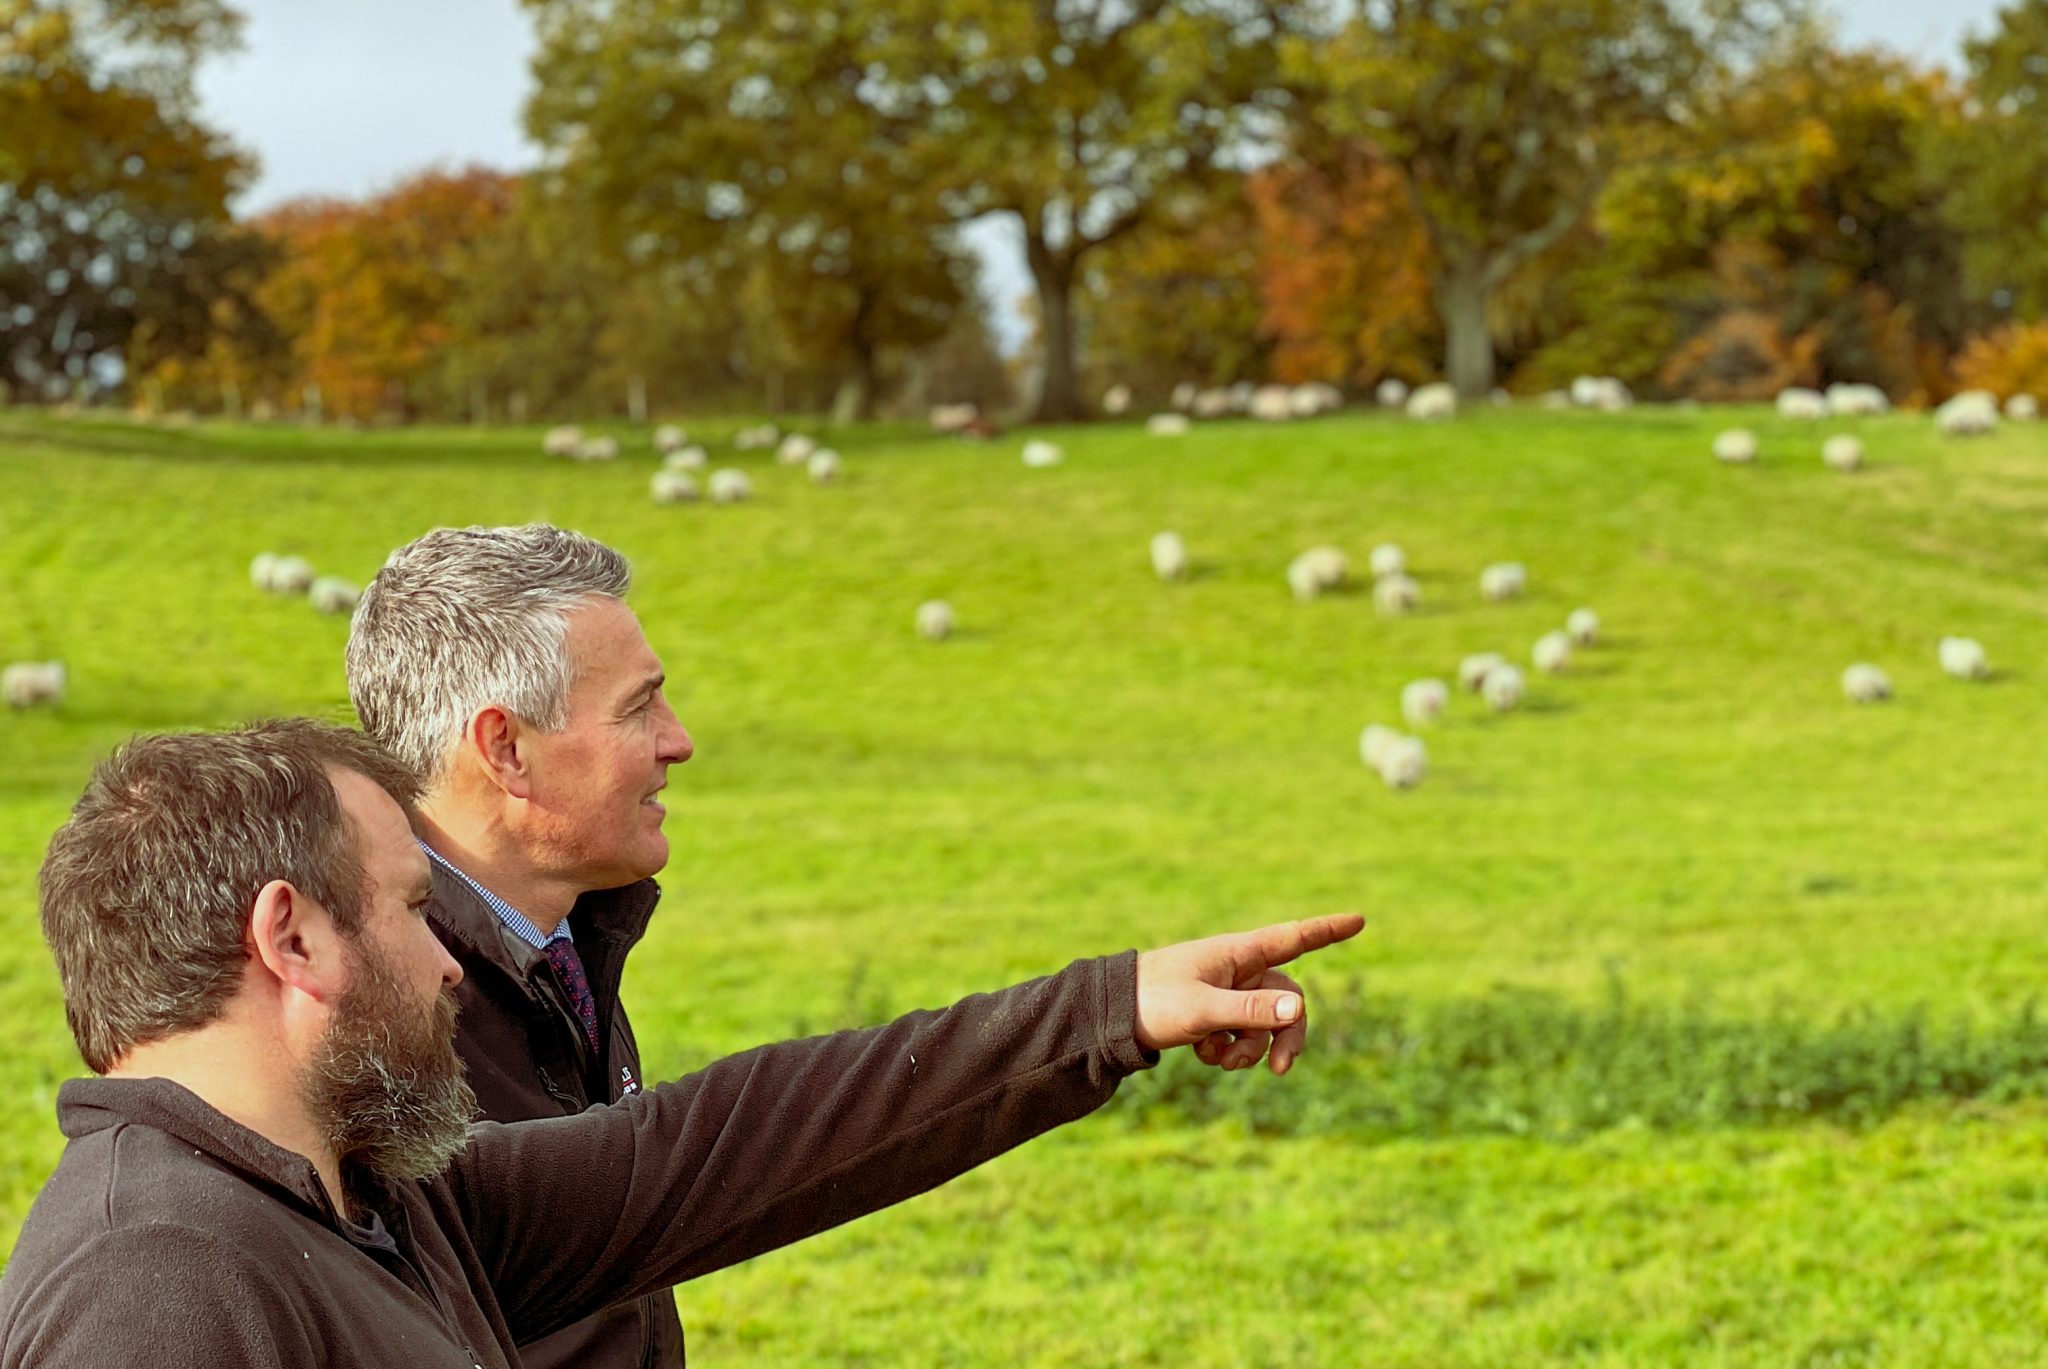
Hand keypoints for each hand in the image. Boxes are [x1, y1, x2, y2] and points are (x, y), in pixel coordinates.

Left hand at [1132, 913, 1364, 1075]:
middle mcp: (1238, 969)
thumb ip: (1251, 1011)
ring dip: (1248, 1049)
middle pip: (1286, 1000)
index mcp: (1238, 954)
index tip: (1360, 919)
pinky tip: (1200, 1052)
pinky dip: (1226, 1049)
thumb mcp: (1204, 1010)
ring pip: (1263, 1024)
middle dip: (1285, 1036)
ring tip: (1216, 1060)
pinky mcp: (1214, 1014)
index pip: (1293, 938)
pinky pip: (1239, 1035)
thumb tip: (1300, 1009)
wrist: (1110, 1016)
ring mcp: (1227, 992)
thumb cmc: (1154, 1001)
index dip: (1328, 930)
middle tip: (1280, 1071)